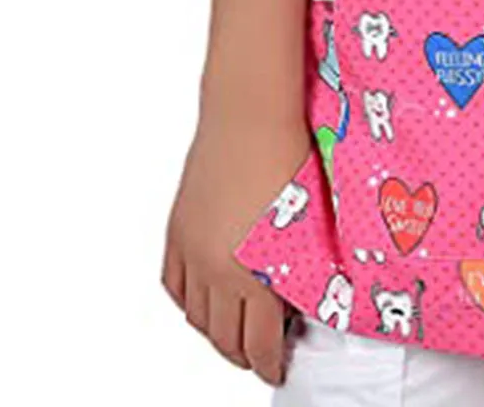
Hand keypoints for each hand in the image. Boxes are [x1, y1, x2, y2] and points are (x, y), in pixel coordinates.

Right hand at [161, 114, 312, 384]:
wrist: (249, 115)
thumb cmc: (288, 156)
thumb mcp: (308, 224)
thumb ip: (303, 269)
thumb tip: (304, 299)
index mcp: (254, 272)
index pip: (259, 342)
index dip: (269, 364)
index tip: (277, 369)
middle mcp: (216, 269)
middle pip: (223, 337)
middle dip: (241, 354)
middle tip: (258, 356)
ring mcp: (192, 250)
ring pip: (195, 315)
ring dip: (213, 331)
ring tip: (233, 332)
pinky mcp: (179, 231)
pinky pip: (175, 284)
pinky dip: (189, 301)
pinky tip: (203, 300)